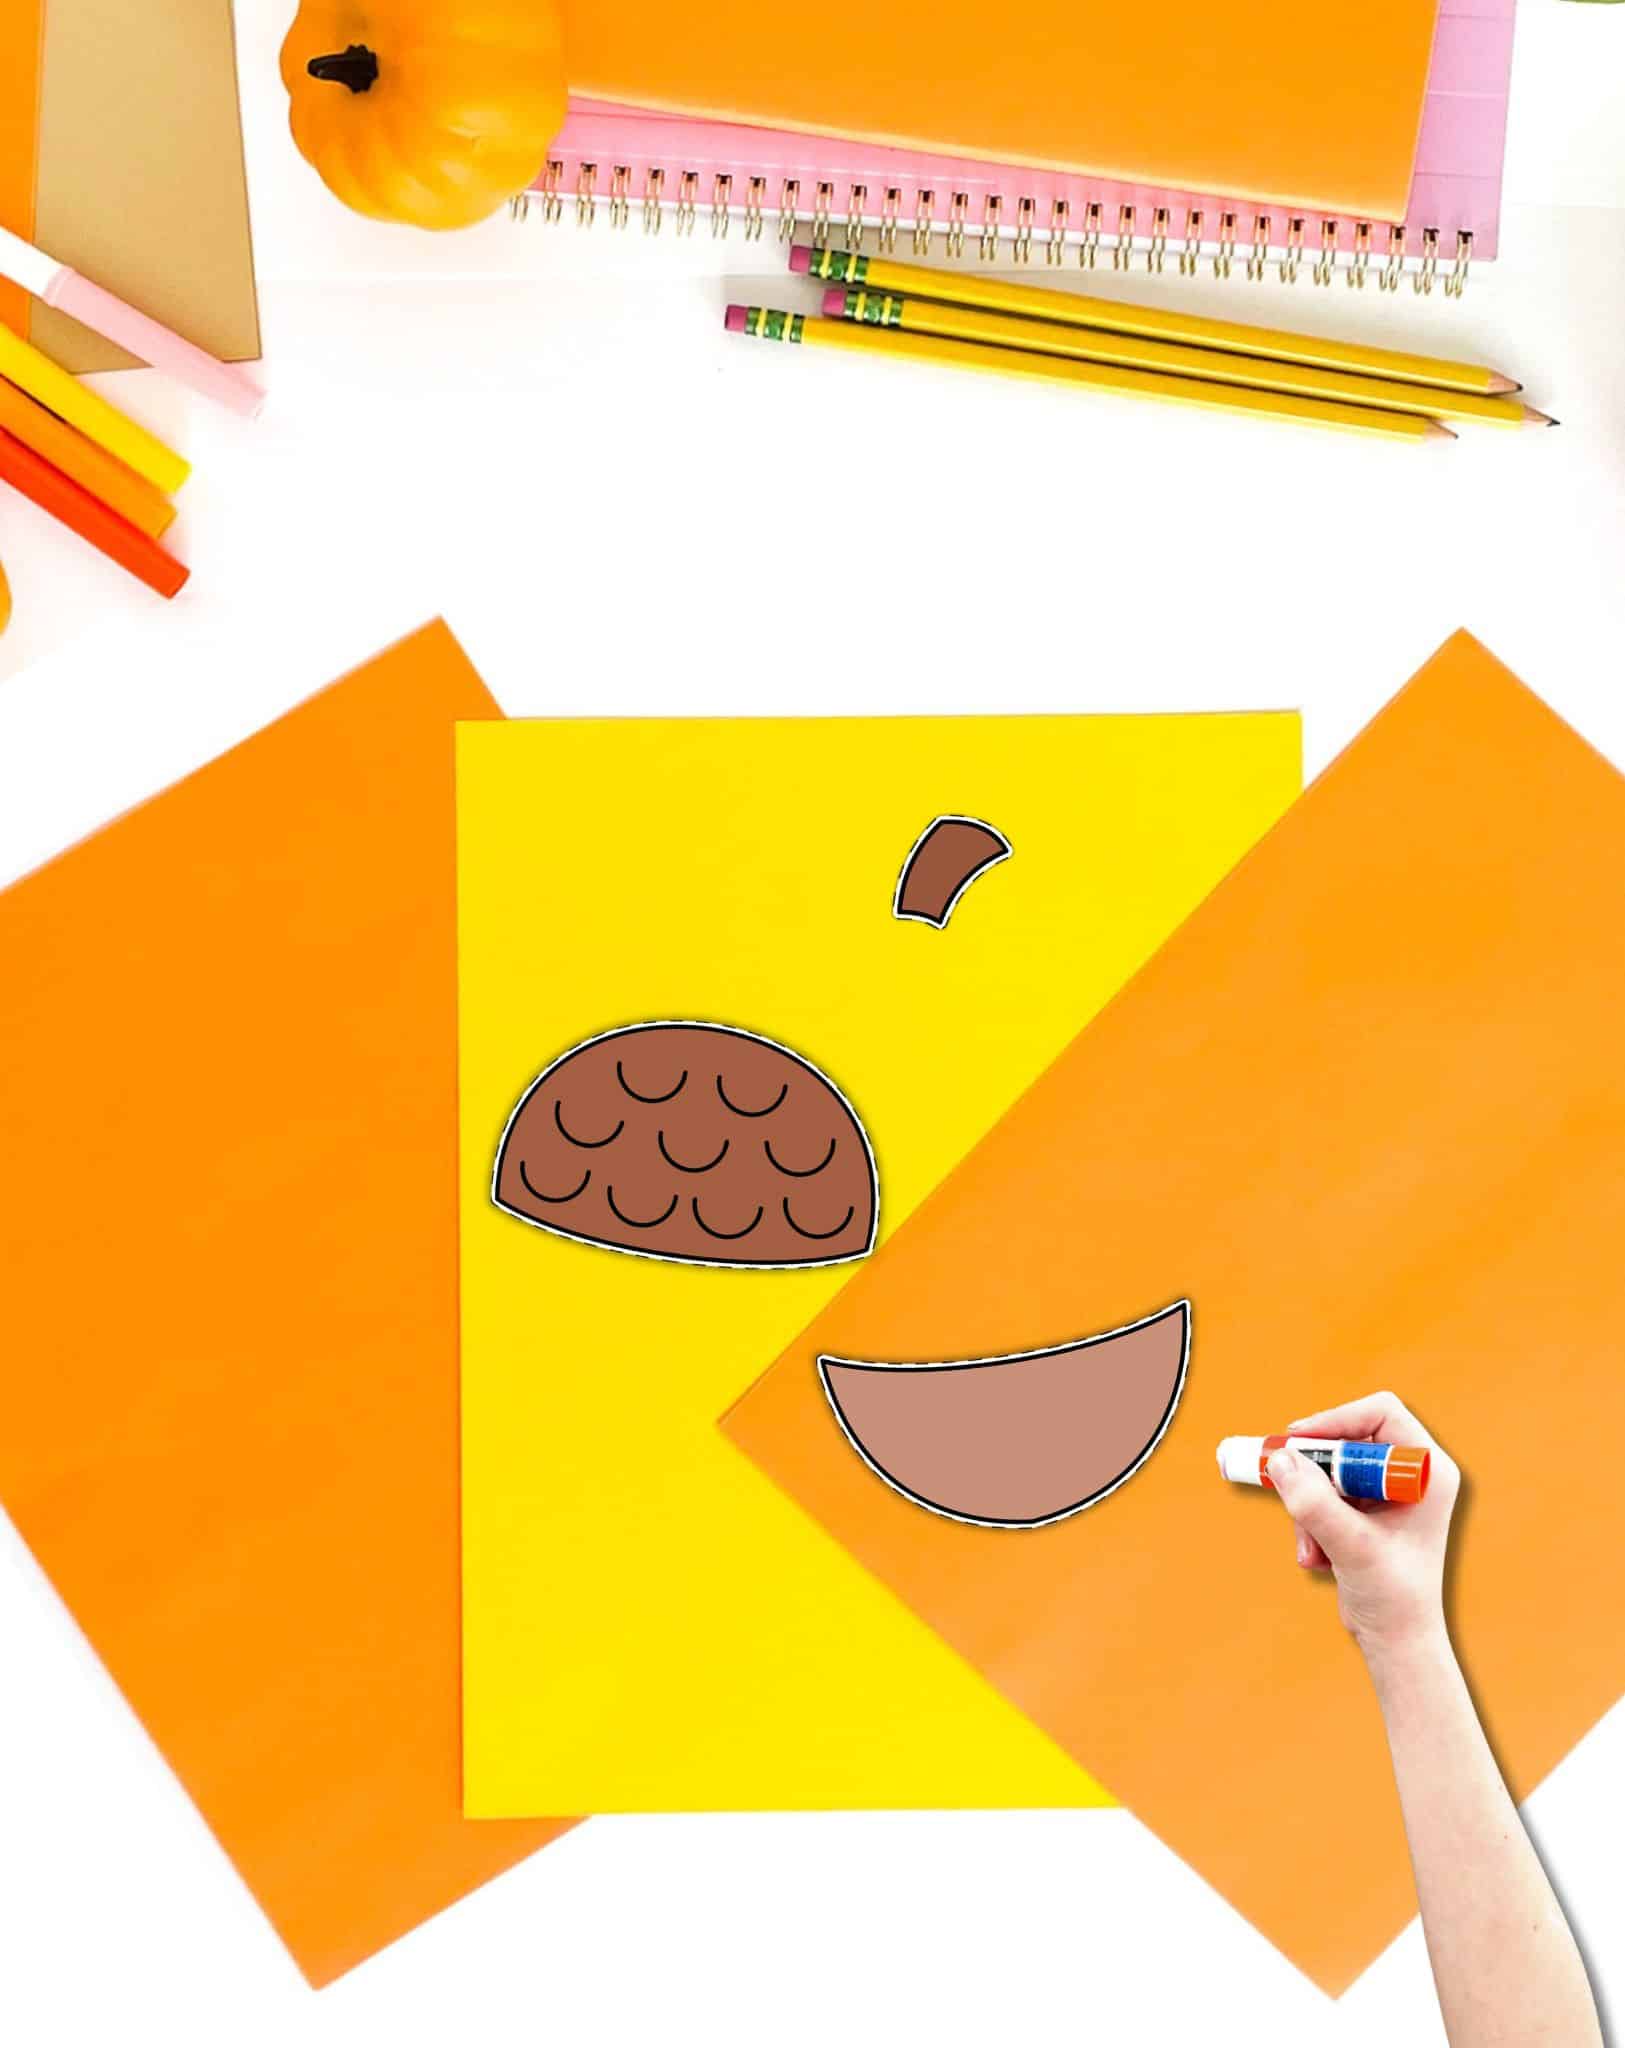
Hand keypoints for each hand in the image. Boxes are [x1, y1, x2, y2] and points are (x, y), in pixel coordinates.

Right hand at [1266, 1390, 1460, 1666]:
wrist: (1396, 1638)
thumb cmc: (1394, 1596)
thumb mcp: (1351, 1546)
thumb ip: (1315, 1503)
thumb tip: (1281, 1460)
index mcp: (1427, 1471)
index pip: (1381, 1413)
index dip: (1337, 1420)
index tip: (1299, 1440)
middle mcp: (1411, 1474)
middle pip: (1347, 1439)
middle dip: (1314, 1471)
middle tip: (1281, 1477)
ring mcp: (1386, 1491)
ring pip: (1327, 1468)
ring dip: (1309, 1506)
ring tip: (1311, 1547)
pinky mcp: (1365, 1508)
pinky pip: (1322, 1492)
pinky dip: (1311, 1520)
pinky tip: (1319, 1557)